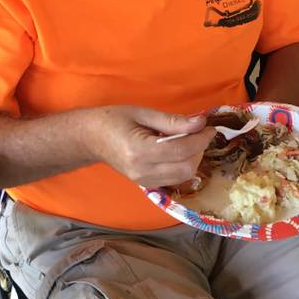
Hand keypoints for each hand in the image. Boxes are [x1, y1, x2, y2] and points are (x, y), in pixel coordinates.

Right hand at [85, 106, 214, 188]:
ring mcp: (144, 181)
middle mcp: (142, 171)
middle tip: (200, 132)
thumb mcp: (142, 113)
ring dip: (194, 159)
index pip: (180, 150)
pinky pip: (174, 180)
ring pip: (183, 177)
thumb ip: (172, 120)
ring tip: (190, 141)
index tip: (208, 126)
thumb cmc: (113, 119)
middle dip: (199, 150)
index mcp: (139, 150)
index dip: (200, 139)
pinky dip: (184, 166)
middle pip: (186, 168)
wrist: (90, 138)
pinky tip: (180, 152)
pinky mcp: (146, 185)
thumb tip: (200, 123)